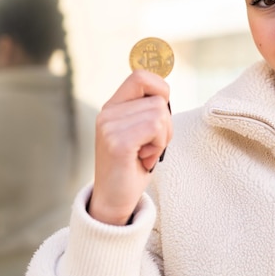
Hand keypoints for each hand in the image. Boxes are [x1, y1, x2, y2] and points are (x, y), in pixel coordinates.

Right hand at [88, 70, 171, 224]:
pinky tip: (144, 159)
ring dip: (163, 138)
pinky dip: (158, 145)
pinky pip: (155, 128)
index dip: (161, 88)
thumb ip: (148, 110)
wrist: (114, 200)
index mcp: (113, 106)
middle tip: (152, 145)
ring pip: (160, 114)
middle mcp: (108, 112)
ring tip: (146, 153)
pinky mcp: (117, 142)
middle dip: (166, 124)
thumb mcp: (141, 131)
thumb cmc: (133, 165)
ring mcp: (109, 126)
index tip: (162, 113)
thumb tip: (165, 90)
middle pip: (159, 99)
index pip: (140, 75)